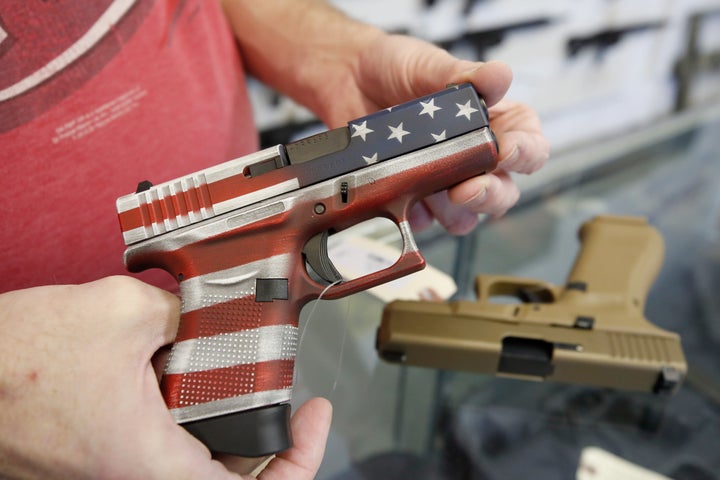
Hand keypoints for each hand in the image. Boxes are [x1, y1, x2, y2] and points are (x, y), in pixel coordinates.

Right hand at [0, 277, 330, 479]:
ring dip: (224, 421)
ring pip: (195, 459)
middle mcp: (133, 477)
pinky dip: (185, 414)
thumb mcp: (123, 312)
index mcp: (150, 463)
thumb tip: (205, 311)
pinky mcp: (100, 455)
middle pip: (229, 474)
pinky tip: (185, 374)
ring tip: (238, 377)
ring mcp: (115, 470)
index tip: (312, 419)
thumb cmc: (16, 361)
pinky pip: (162, 445)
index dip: (298, 459)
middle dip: (265, 433)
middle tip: (283, 393)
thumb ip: (182, 310)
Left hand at [319, 34, 549, 234]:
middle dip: (490, 196)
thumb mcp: (432, 65)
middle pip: (503, 194)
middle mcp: (474, 159)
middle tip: (467, 189)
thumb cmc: (397, 70)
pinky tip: (401, 197)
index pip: (529, 147)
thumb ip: (466, 75)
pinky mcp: (412, 197)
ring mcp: (443, 181)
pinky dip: (413, 214)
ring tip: (430, 191)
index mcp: (495, 124)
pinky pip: (420, 220)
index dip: (525, 154)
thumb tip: (498, 76)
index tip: (507, 151)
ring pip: (465, 218)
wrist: (348, 78)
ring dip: (453, 212)